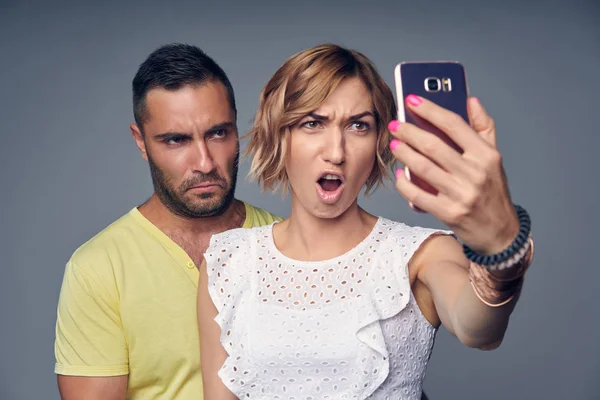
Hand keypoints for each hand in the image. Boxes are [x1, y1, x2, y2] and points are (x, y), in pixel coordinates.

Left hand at [388, 94, 518, 254]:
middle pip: (434, 146)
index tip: (412, 100)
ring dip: (404, 154)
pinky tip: (399, 173)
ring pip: (423, 168)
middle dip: (409, 132)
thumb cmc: (492, 190)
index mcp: (486, 155)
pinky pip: (418, 195)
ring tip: (393, 143)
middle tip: (395, 124)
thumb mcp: (494, 157)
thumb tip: (471, 100)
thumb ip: (484, 127)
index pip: (454, 125)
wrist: (500, 232)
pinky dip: (405, 183)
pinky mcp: (449, 212)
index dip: (431, 110)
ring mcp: (461, 194)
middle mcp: (475, 173)